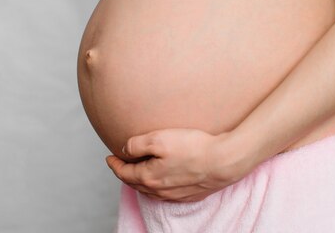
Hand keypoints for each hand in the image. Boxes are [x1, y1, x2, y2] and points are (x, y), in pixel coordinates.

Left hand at [105, 128, 254, 202]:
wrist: (224, 161)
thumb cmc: (193, 148)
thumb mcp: (159, 138)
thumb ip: (137, 144)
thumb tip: (124, 149)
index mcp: (149, 177)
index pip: (124, 173)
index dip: (114, 164)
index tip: (109, 157)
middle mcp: (159, 190)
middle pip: (135, 183)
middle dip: (125, 174)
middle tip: (120, 164)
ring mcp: (174, 195)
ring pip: (149, 190)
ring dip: (140, 181)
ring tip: (137, 170)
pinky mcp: (189, 195)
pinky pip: (165, 193)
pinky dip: (156, 186)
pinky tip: (160, 179)